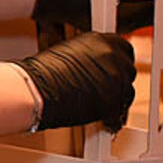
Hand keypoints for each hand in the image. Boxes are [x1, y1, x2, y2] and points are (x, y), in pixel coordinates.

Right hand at [15, 32, 136, 131]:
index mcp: (101, 41)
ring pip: (127, 92)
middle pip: (128, 70)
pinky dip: (113, 119)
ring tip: (102, 107)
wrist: (35, 90)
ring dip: (117, 99)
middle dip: (118, 81)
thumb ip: (90, 57)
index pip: (124, 50)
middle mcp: (112, 56)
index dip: (118, 63)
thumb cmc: (43, 73)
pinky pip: (120, 113)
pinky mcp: (112, 101)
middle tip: (105, 90)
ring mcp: (115, 79)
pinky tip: (105, 121)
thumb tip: (95, 66)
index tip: (114, 71)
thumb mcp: (69, 53)